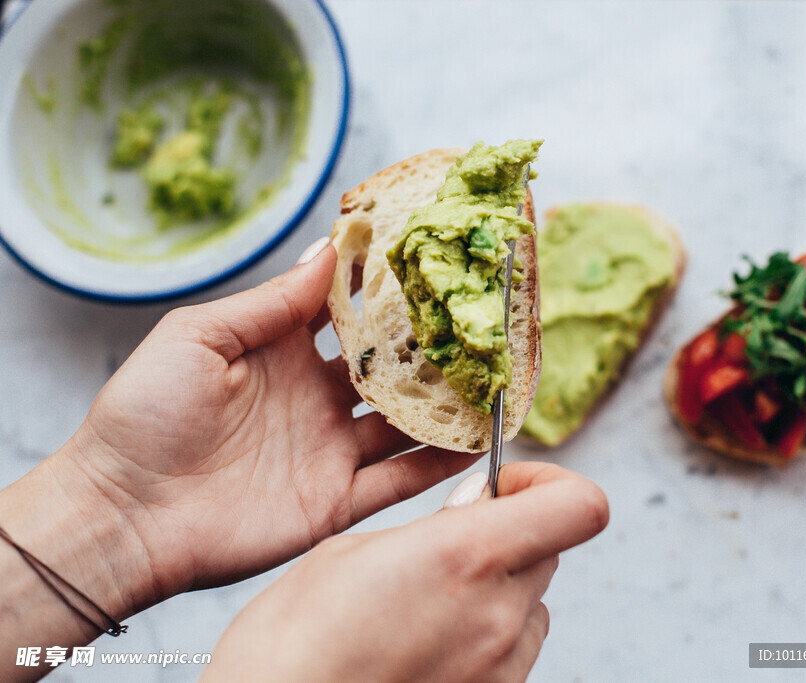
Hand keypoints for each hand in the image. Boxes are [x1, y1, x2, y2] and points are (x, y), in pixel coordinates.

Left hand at [41, 239, 478, 614]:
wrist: (123, 515)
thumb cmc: (144, 415)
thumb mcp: (200, 336)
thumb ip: (272, 301)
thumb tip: (327, 246)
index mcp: (282, 353)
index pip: (348, 315)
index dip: (387, 291)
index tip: (431, 263)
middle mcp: (314, 398)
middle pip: (388, 369)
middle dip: (431, 349)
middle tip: (479, 324)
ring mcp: (329, 450)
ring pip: (405, 424)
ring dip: (445, 404)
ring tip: (493, 380)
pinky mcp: (335, 501)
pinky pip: (398, 480)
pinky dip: (436, 464)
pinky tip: (473, 441)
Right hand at [204, 462, 608, 681]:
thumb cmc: (292, 642)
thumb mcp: (351, 553)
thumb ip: (434, 525)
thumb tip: (480, 504)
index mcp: (467, 556)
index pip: (579, 506)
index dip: (549, 483)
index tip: (503, 485)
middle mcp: (499, 614)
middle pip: (551, 549)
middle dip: (511, 532)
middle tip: (452, 539)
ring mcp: (501, 668)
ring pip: (534, 604)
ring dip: (501, 588)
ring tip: (431, 600)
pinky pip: (514, 652)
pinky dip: (487, 633)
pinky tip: (428, 640)